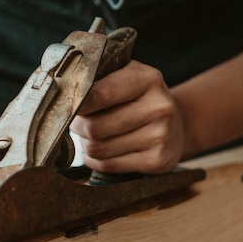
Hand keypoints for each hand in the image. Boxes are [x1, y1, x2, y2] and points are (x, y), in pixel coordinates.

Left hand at [70, 60, 185, 173]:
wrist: (178, 123)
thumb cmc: (141, 97)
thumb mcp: (127, 76)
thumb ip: (99, 78)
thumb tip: (63, 90)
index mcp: (147, 79)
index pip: (100, 94)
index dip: (76, 103)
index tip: (67, 106)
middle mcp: (158, 108)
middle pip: (94, 126)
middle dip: (78, 126)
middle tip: (79, 122)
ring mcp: (160, 136)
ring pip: (98, 148)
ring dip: (86, 144)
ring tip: (93, 135)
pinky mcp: (157, 161)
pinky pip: (108, 165)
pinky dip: (96, 160)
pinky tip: (102, 151)